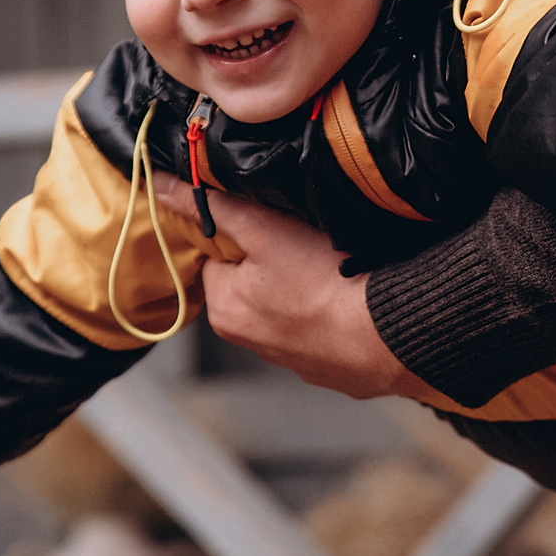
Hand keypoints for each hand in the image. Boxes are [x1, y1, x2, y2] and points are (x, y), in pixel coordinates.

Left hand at [153, 180, 424, 401]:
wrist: (393, 333)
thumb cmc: (326, 280)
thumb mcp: (263, 229)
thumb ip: (212, 207)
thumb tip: (161, 185)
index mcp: (225, 311)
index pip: (218, 260)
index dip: (244, 235)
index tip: (273, 224)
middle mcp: (252, 343)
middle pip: (254, 284)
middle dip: (278, 263)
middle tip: (310, 243)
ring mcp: (296, 361)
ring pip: (292, 308)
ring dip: (308, 289)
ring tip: (337, 268)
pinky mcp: (334, 370)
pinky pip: (327, 331)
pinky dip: (337, 314)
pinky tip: (355, 295)